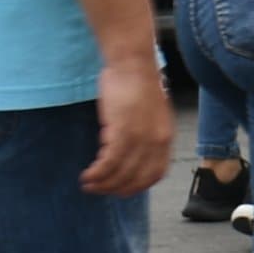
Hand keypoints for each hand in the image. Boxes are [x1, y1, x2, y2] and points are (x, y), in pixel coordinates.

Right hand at [82, 52, 173, 196]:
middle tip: (98, 190)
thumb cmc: (137, 84)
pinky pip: (109, 162)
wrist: (132, 62)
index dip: (137, 186)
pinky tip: (88, 174)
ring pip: (121, 173)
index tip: (121, 190)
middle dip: (116, 189)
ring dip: (102, 184)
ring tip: (88, 184)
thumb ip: (144, 135)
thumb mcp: (149, 114)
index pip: (156, 174)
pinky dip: (97, 173)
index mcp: (166, 137)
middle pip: (137, 179)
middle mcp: (157, 141)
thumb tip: (128, 156)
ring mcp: (141, 137)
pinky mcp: (123, 130)